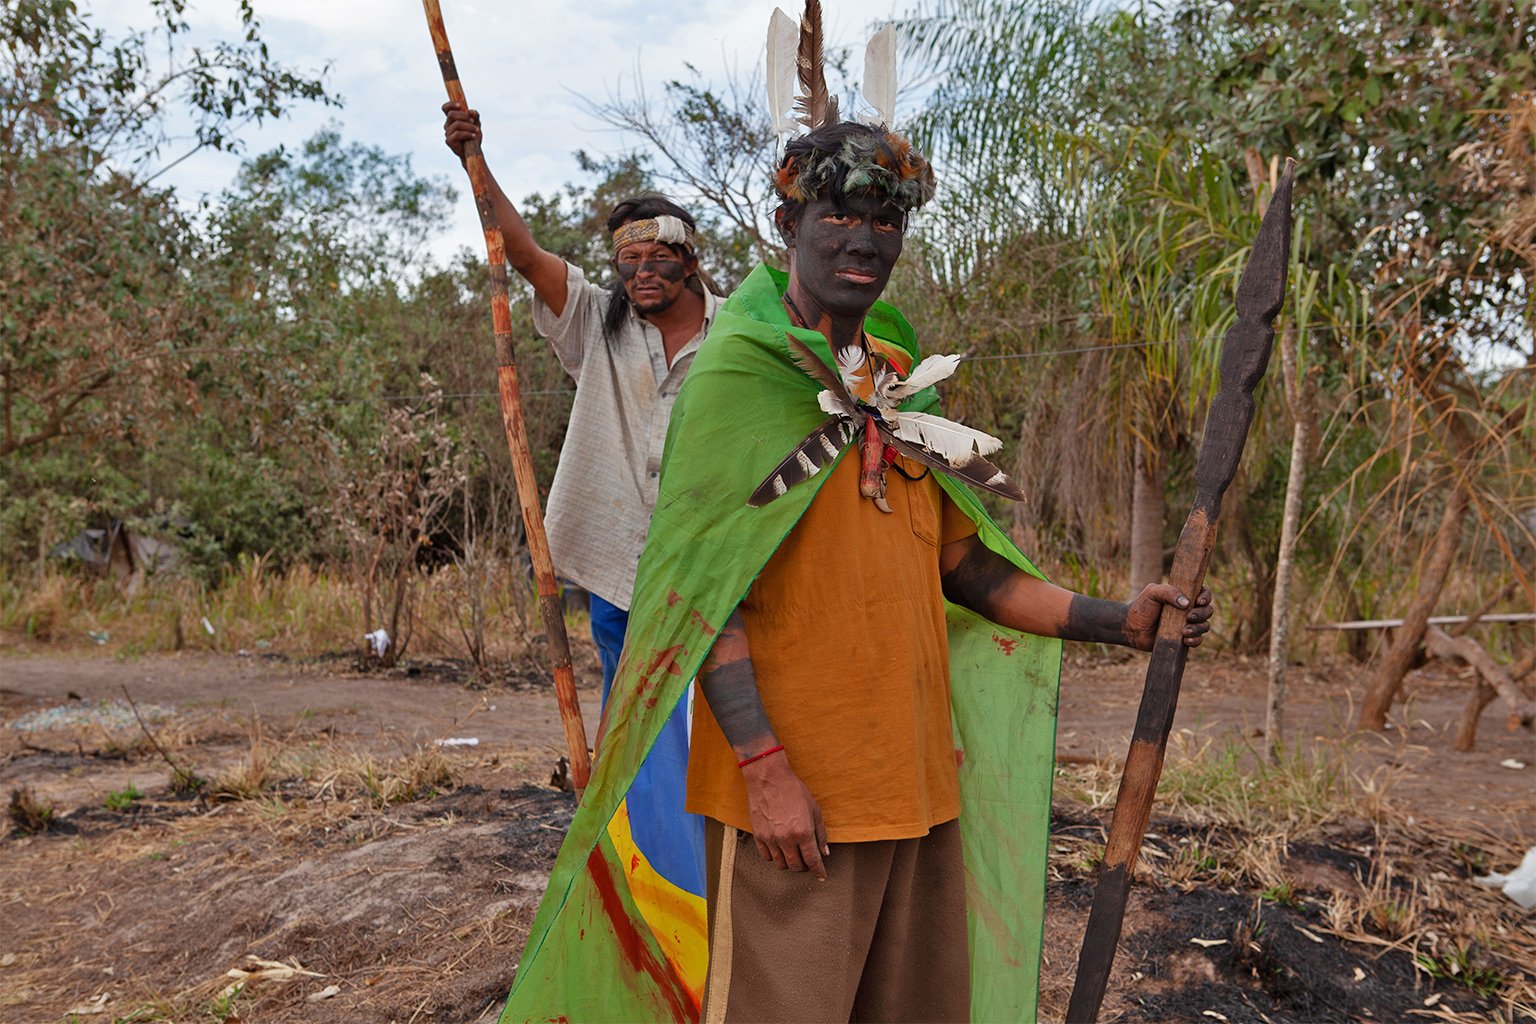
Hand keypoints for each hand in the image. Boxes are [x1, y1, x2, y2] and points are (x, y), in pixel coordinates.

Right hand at [442, 101, 480, 159]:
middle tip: (473, 121)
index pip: (445, 108)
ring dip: (469, 126)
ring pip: (457, 124)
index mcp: (452, 119)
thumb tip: (470, 111)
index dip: (451, 104)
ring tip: (477, 130)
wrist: (474, 151)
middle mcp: (448, 125)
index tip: (460, 105)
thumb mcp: (476, 123)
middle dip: (464, 116)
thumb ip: (475, 115)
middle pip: (451, 114)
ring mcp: (447, 133)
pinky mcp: (449, 141)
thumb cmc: (473, 136)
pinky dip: (467, 134)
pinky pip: (458, 134)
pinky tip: (473, 136)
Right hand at [741, 752, 828, 879]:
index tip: (821, 876)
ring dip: (789, 863)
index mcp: (803, 832)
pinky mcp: (758, 835)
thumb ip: (820, 833)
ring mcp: (771, 838)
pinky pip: (766, 856)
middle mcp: (786, 839)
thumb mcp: (814, 809)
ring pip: (780, 864)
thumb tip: (824, 851)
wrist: (769, 778)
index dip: (818, 871)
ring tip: (792, 855)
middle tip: (806, 861)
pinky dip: (774, 857)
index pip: (812, 860)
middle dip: (804, 867)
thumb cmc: (793, 790)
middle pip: (796, 866)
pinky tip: (778, 850)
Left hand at [1123, 584, 1213, 649]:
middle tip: (1189, 617)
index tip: (1198, 601)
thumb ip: (1168, 592)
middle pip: (1207, 611)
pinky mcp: (1183, 638)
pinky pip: (1198, 640)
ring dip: (1199, 628)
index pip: (1203, 593)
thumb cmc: (1141, 607)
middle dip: (1202, 614)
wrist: (1131, 628)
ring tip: (1184, 631)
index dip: (1206, 596)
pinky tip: (1186, 640)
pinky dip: (1196, 640)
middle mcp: (1188, 609)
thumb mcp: (1152, 593)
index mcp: (1183, 595)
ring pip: (1205, 626)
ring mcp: (1187, 624)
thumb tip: (1187, 603)